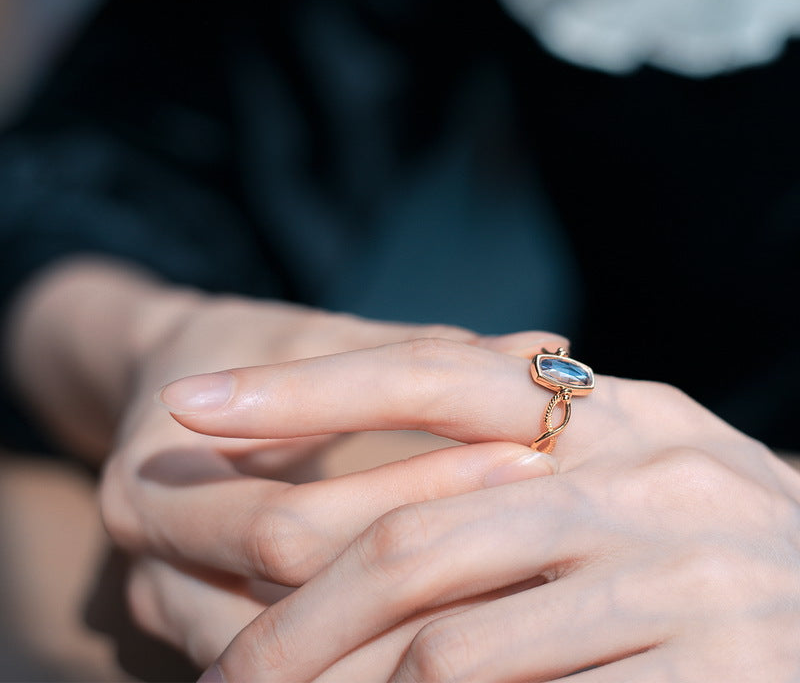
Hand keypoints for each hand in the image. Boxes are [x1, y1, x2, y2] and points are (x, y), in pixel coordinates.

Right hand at [97, 294, 564, 666]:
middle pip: (296, 603)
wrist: (173, 384)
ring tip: (523, 580)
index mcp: (150, 484)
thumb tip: (545, 348)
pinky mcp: (206, 631)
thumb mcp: (319, 338)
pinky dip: (382, 648)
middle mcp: (148, 568)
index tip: (524, 460)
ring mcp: (173, 614)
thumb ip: (416, 353)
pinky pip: (306, 666)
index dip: (414, 497)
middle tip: (539, 528)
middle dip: (422, 567)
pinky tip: (463, 612)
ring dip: (412, 628)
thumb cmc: (253, 352)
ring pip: (304, 662)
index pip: (293, 526)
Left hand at [161, 340, 799, 681]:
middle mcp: (641, 470)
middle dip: (295, 611)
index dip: (298, 391)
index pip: (422, 374)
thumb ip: (521, 465)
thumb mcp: (625, 477)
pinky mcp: (711, 670)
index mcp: (609, 408)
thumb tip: (376, 483)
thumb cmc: (713, 547)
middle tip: (218, 668)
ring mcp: (677, 571)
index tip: (187, 407)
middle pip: (412, 533)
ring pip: (450, 645)